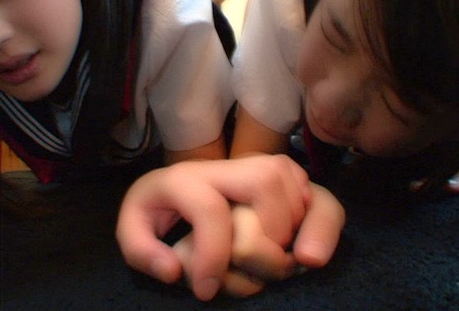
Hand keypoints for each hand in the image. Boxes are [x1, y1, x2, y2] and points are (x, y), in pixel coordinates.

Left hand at [116, 155, 310, 300]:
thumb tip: (171, 269)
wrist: (179, 190)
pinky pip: (324, 202)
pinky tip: (303, 251)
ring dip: (286, 243)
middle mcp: (228, 167)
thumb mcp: (134, 230)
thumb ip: (140, 251)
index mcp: (185, 178)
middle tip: (244, 274)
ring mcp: (264, 167)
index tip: (203, 290)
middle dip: (259, 243)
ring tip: (261, 266)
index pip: (210, 210)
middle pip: (265, 187)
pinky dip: (320, 229)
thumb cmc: (158, 214)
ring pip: (295, 195)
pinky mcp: (290, 177)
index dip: (211, 256)